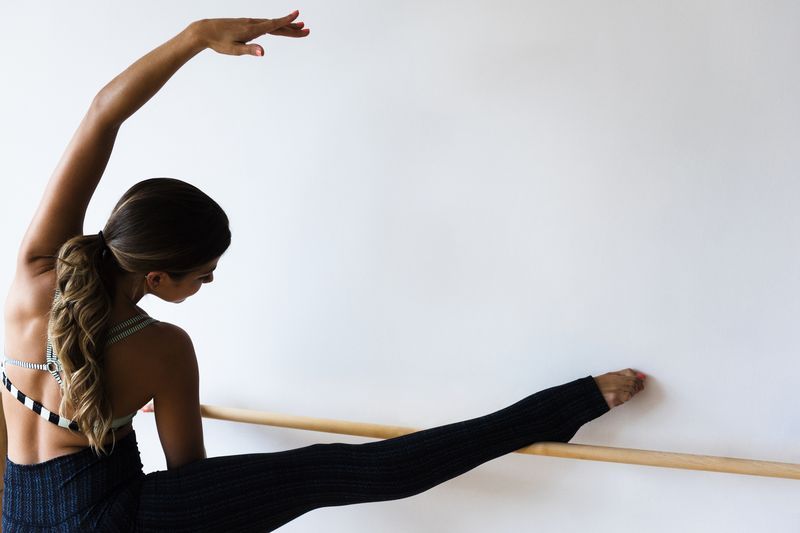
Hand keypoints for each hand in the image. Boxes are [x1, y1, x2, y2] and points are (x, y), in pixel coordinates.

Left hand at [191, 10, 309, 55]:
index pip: (273, 25)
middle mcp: (252, 24)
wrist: (204, 31)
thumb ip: (249, 50)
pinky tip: (278, 28)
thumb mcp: (234, 49)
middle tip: (307, 30)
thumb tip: (263, 52)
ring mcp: (249, 23)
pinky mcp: (246, 24)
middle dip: (293, 28)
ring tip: (299, 27)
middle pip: (277, 25)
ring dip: (286, 26)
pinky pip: (265, 24)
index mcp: (252, 30)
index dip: (287, 21)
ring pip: (272, 24)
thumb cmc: (218, 42)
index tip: (298, 15)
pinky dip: (275, 26)